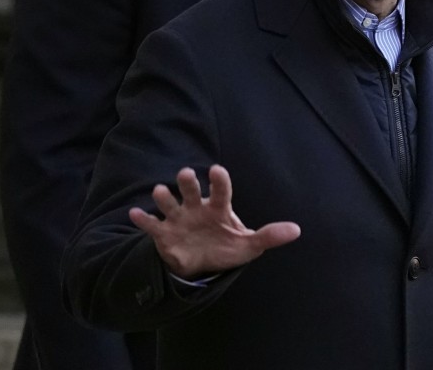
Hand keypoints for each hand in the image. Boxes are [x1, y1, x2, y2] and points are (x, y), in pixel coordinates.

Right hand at [129, 164, 300, 278]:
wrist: (202, 262)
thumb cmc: (227, 246)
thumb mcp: (249, 245)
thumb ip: (270, 236)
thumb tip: (297, 230)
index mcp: (218, 207)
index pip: (221, 190)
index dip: (219, 181)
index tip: (216, 170)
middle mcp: (196, 207)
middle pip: (191, 190)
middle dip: (188, 182)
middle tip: (186, 174)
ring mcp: (178, 219)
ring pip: (169, 203)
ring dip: (164, 197)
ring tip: (159, 191)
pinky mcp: (164, 234)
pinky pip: (152, 225)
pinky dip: (143, 219)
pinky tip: (135, 214)